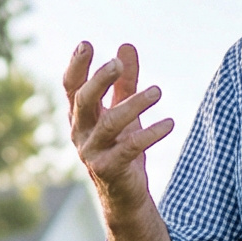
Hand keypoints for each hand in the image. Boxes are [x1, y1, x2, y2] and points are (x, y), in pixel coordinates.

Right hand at [63, 39, 175, 240]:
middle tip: (117, 64)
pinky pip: (129, 148)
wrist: (126, 197)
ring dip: (134, 105)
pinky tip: (170, 123)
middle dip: (98, 80)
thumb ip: (125, 81)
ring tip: (158, 91)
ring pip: (109, 123)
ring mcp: (91, 154)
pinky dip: (151, 134)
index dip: (77, 66)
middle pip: (83, 101)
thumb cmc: (122, 149)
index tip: (86, 43)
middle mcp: (80, 134)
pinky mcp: (109, 170)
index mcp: (80, 117)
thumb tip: (126, 44)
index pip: (71, 87)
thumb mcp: (125, 111)